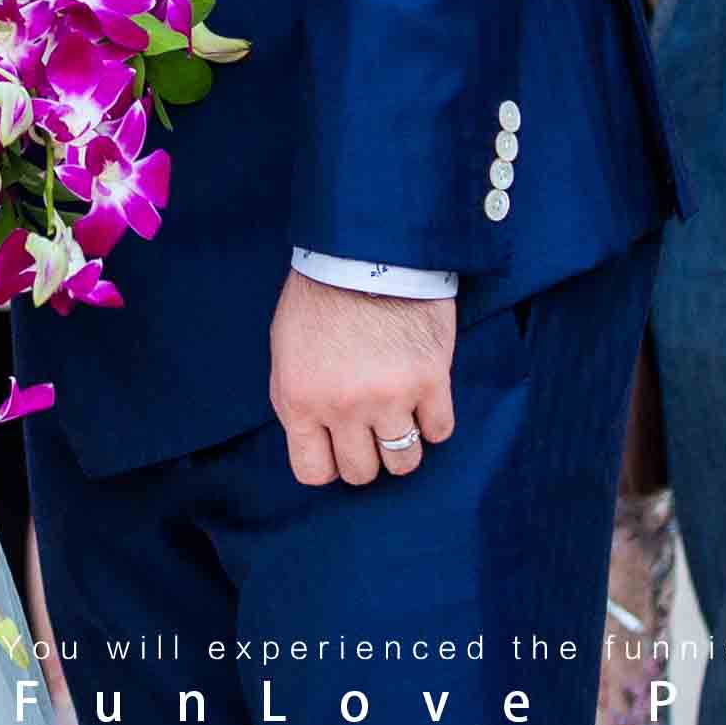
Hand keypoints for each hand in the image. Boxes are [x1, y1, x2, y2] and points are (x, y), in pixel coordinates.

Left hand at [272, 274, 454, 489]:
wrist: (365, 251)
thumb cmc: (320, 298)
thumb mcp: (285, 351)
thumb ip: (295, 401)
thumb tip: (314, 440)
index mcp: (301, 400)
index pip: (314, 473)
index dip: (328, 463)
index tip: (338, 447)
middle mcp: (344, 406)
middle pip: (362, 472)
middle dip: (365, 455)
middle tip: (370, 428)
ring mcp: (390, 396)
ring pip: (404, 461)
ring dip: (402, 445)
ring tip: (399, 417)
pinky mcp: (430, 380)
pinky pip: (440, 431)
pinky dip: (434, 421)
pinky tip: (424, 399)